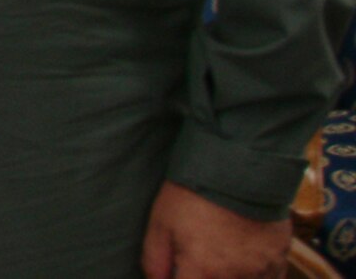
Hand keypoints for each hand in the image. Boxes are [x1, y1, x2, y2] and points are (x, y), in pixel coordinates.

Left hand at [139, 180, 288, 278]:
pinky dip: (255, 277)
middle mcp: (235, 278)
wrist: (237, 166)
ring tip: (219, 255)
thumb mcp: (160, 222)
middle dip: (204, 276)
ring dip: (231, 276)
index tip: (179, 270)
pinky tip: (243, 262)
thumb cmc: (193, 193)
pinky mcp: (279, 261)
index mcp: (203, 271)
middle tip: (198, 259)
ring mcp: (261, 272)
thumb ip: (155, 260)